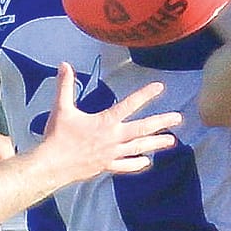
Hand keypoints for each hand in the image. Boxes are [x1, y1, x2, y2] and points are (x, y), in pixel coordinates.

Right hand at [34, 65, 178, 183]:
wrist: (52, 164)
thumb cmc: (57, 135)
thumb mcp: (61, 108)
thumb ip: (65, 85)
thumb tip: (64, 65)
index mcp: (105, 122)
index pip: (129, 104)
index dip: (145, 94)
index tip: (160, 87)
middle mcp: (113, 138)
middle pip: (142, 129)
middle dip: (161, 123)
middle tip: (178, 118)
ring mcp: (111, 153)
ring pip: (139, 148)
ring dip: (156, 143)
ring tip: (172, 141)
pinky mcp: (106, 166)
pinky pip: (125, 166)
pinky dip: (137, 164)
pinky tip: (147, 162)